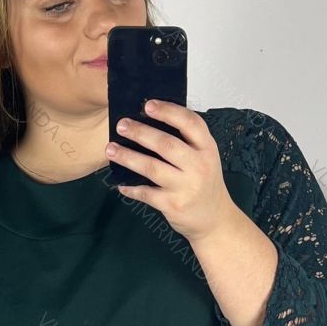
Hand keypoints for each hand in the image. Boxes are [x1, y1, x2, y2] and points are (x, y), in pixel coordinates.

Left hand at [106, 100, 236, 242]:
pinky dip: (131, 188)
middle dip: (140, 133)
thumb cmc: (205, 184)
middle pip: (166, 144)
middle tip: (121, 125)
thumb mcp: (205, 158)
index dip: (168, 111)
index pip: (190, 123)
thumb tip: (150, 121)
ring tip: (111, 150)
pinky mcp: (173, 205)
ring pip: (152, 167)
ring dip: (128, 157)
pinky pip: (147, 194)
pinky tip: (121, 184)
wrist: (215, 220)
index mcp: (207, 148)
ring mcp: (186, 187)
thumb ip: (187, 142)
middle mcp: (198, 166)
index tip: (148, 105)